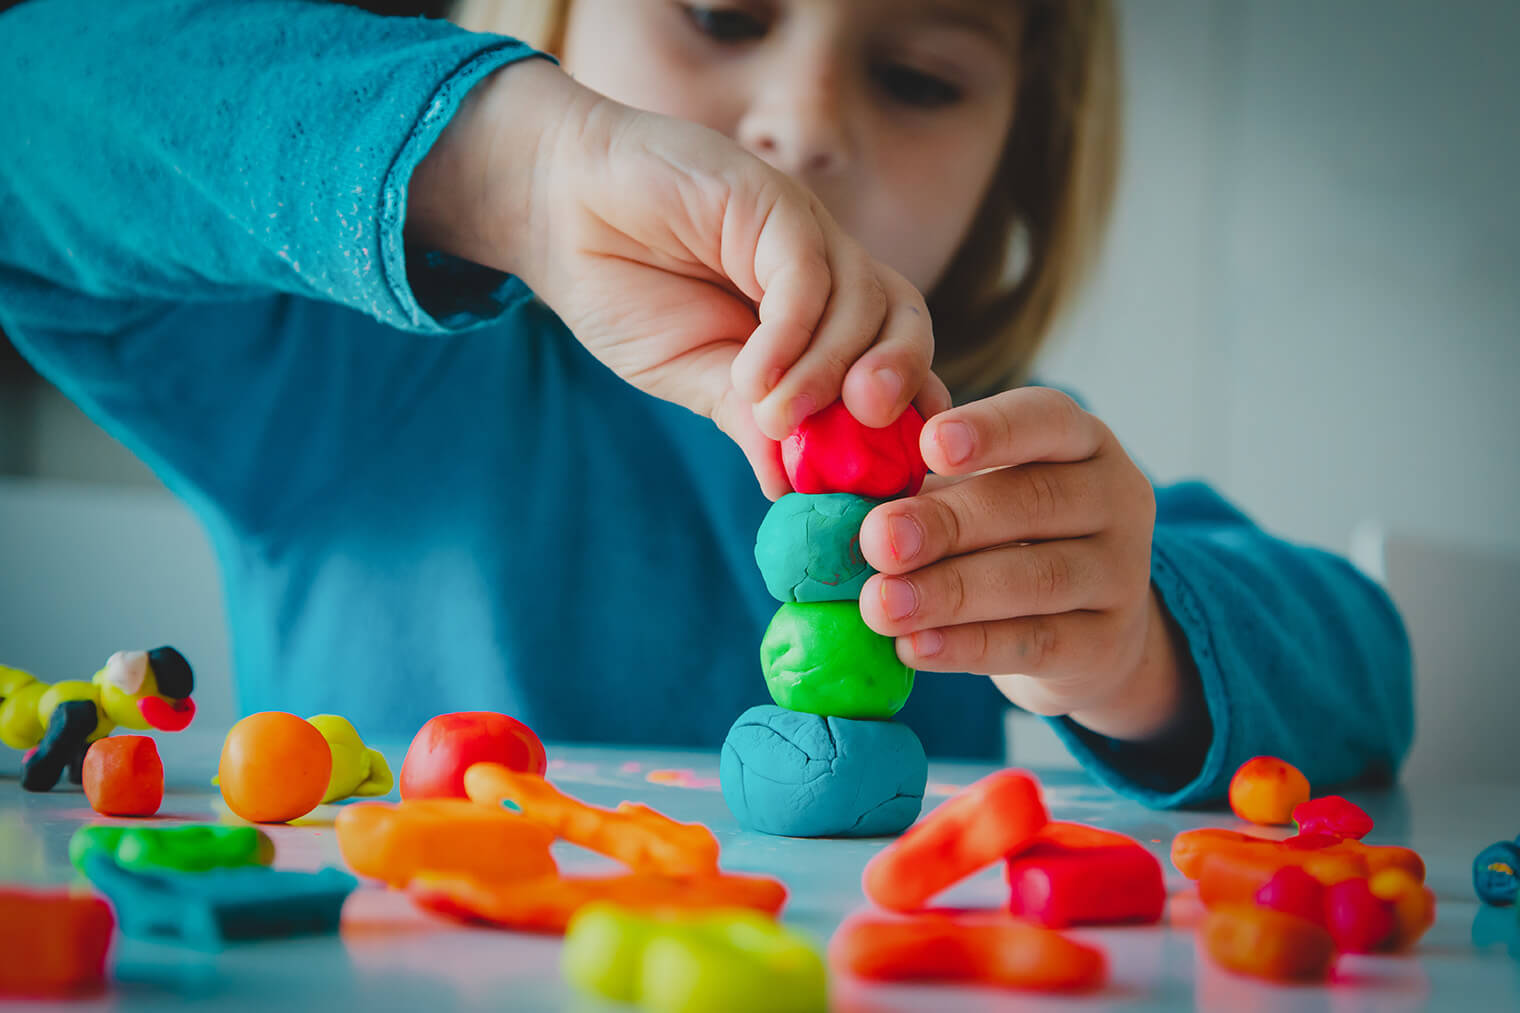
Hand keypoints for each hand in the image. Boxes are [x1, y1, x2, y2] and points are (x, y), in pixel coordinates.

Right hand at [409, 60, 948, 496]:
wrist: (558, 211)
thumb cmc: (627, 290)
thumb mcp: (693, 376)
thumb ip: (748, 421)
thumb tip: (790, 490)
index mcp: (821, 319)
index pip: (894, 364)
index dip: (907, 417)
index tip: (891, 475)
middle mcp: (828, 274)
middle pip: (905, 325)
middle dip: (898, 386)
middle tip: (866, 434)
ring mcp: (805, 235)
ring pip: (864, 304)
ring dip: (825, 373)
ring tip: (773, 417)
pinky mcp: (773, 202)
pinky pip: (807, 275)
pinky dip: (789, 335)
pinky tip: (751, 375)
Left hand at [856, 387, 1190, 742]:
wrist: (1087, 632)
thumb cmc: (1009, 539)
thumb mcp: (979, 493)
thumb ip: (927, 479)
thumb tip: (842, 490)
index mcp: (1081, 441)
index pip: (1046, 419)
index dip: (990, 429)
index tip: (931, 443)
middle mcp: (1115, 498)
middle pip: (1033, 502)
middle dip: (947, 523)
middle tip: (876, 540)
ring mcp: (1120, 574)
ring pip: (1036, 578)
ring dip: (949, 592)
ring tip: (880, 605)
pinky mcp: (1104, 645)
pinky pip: (1034, 643)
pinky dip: (967, 647)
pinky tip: (912, 647)